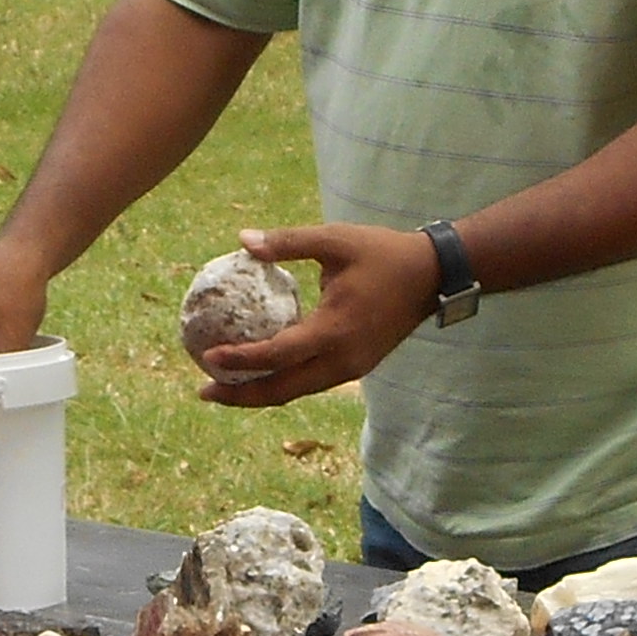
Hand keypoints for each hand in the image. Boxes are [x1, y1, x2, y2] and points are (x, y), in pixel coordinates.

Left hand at [191, 222, 433, 407]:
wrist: (432, 275)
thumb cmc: (382, 253)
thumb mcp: (334, 240)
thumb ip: (288, 242)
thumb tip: (242, 239)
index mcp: (334, 330)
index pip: (277, 355)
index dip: (240, 360)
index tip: (208, 356)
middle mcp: (342, 360)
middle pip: (282, 391)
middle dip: (240, 395)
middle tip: (203, 390)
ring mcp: (351, 369)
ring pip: (296, 392)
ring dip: (259, 394)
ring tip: (223, 387)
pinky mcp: (356, 368)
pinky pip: (310, 383)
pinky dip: (281, 383)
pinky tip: (260, 372)